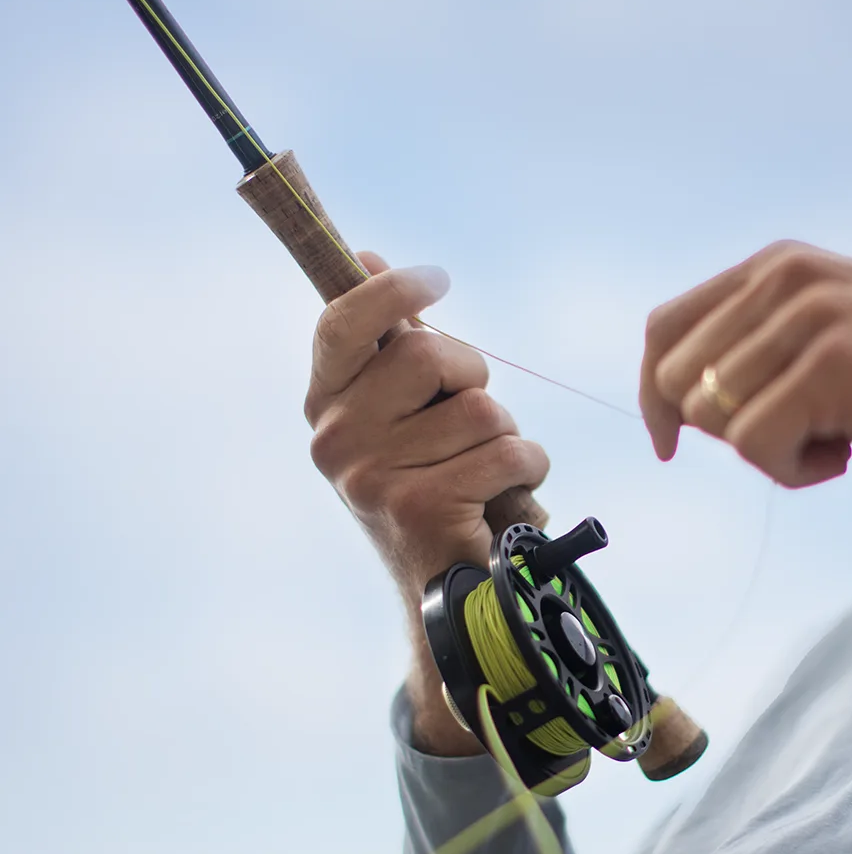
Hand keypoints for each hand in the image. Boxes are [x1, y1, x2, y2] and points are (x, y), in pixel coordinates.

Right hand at [305, 252, 548, 751]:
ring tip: (485, 472)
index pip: (342, 321)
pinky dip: (526, 468)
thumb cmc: (432, 485)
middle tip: (469, 420)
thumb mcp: (402, 411)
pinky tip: (502, 498)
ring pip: (480, 407)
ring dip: (506, 434)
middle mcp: (333, 440)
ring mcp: (369, 476)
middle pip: (426, 351)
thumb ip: (387, 341)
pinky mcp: (418, 507)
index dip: (393, 289)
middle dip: (470, 376)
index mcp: (324, 405)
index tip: (438, 278)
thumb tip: (365, 256)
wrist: (445, 597)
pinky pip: (507, 450)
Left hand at [640, 241, 851, 488]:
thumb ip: (759, 343)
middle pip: (681, 383)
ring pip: (715, 418)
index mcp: (774, 265)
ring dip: (770, 453)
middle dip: (726, 429)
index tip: (672, 443)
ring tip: (835, 438)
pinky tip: (847, 454)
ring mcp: (808, 318)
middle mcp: (782, 279)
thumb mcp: (827, 328)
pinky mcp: (833, 366)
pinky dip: (794, 471)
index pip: (665, 330)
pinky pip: (756, 446)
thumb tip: (682, 405)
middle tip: (801, 432)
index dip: (657, 397)